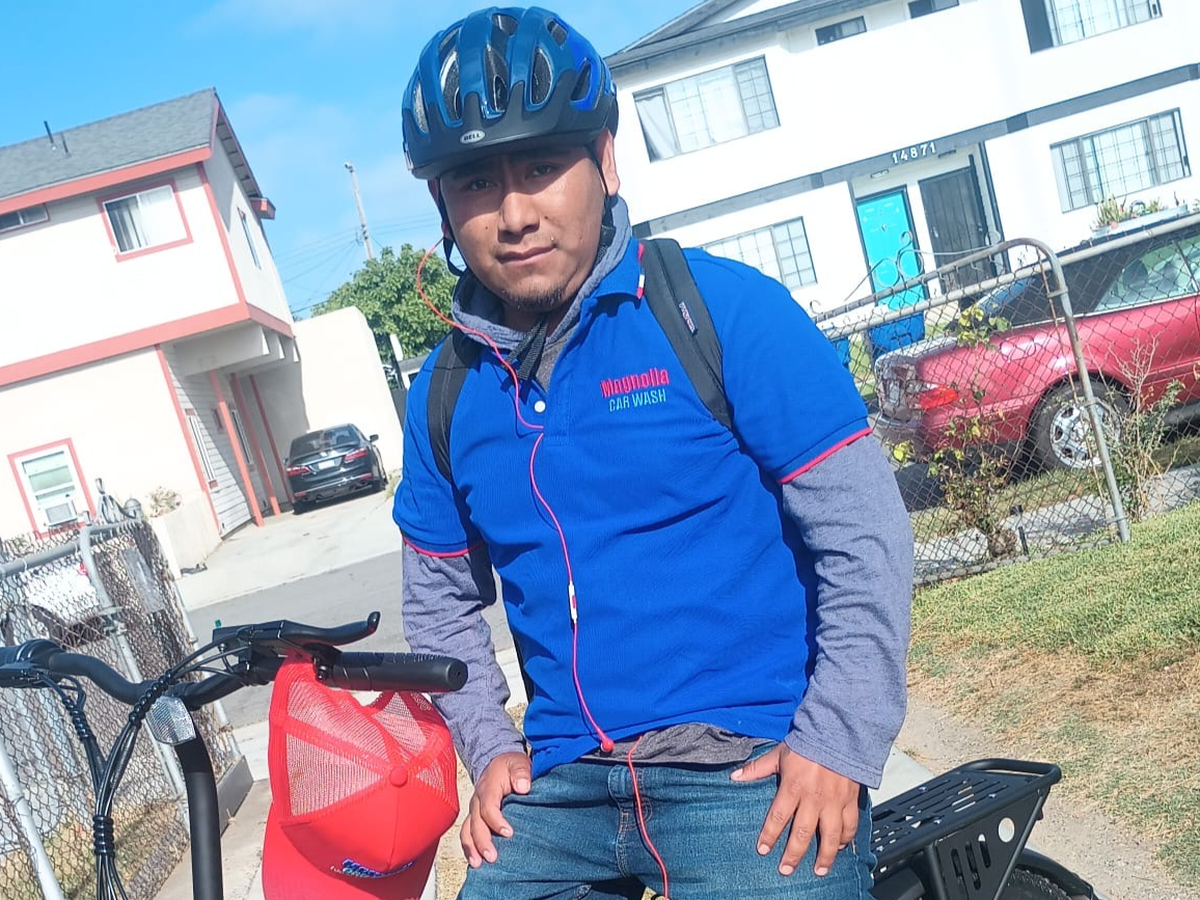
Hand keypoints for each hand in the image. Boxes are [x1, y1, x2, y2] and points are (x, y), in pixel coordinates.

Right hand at [461, 751, 530, 867]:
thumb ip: (521, 772)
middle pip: (475, 823)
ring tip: (478, 864)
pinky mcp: (475, 818)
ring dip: (471, 848)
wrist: (499, 764)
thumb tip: (523, 786)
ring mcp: (474, 810)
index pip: (488, 807)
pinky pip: (467, 834)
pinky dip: (469, 848)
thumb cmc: (510, 766)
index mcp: (488, 786)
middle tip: (492, 857)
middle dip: (482, 841)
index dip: (496, 821)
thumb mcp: (518, 763)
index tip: (509, 832)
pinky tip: (475, 861)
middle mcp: (477, 800)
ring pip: (467, 831)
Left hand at [730, 744, 859, 876]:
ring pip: (830, 836)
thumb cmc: (807, 742)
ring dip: (824, 856)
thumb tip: (735, 776)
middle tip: (786, 869)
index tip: (763, 850)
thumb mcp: (779, 754)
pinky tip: (840, 847)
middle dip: (793, 855)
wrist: (838, 732)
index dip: (769, 835)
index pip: (777, 817)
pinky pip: (850, 825)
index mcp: (793, 787)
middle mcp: (814, 798)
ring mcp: (834, 801)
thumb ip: (757, 768)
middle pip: (802, 833)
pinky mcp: (851, 800)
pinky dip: (846, 838)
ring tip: (819, 870)